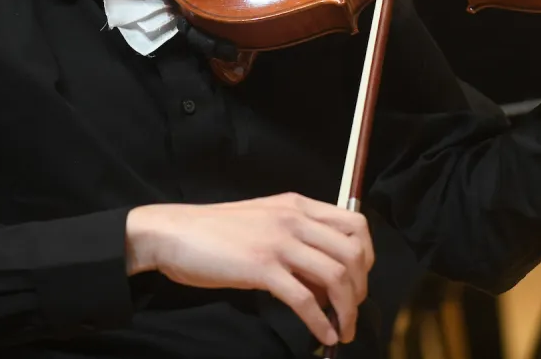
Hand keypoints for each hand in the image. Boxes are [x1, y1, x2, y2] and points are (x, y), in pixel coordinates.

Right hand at [125, 193, 373, 345]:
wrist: (174, 233)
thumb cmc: (215, 232)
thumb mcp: (265, 223)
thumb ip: (296, 242)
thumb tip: (324, 279)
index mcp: (297, 205)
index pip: (355, 223)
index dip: (367, 256)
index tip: (360, 280)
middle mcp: (294, 219)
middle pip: (352, 253)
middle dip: (361, 289)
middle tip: (352, 311)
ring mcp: (279, 242)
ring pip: (335, 276)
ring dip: (347, 310)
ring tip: (344, 330)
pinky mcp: (261, 268)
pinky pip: (304, 299)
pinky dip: (321, 322)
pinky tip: (324, 335)